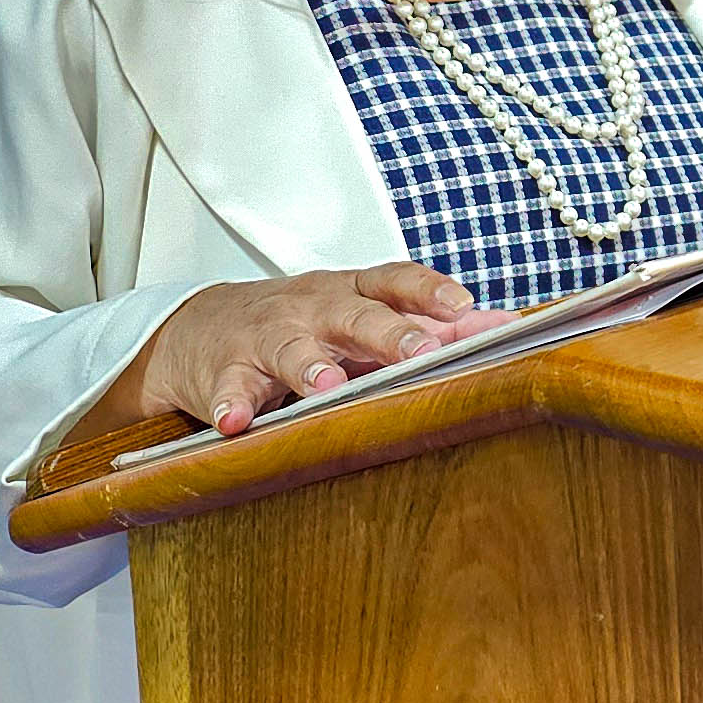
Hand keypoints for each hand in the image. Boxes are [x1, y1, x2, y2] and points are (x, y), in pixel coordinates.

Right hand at [81, 264, 508, 439]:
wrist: (200, 327)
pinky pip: (227, 388)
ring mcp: (265, 337)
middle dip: (387, 331)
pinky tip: (234, 422)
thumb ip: (423, 324)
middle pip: (351, 314)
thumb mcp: (357, 316)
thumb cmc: (302, 324)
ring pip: (289, 347)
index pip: (394, 280)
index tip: (467, 308)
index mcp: (348, 292)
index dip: (430, 291)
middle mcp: (310, 308)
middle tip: (420, 350)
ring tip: (327, 388)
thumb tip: (502, 328)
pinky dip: (229, 404)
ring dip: (309, 366)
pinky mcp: (223, 371)